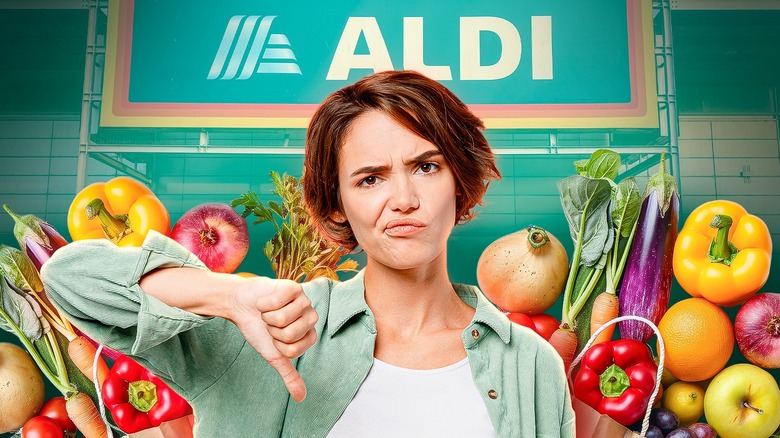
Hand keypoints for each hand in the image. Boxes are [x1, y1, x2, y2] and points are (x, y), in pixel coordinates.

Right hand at [231, 277, 317, 401]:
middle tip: (270, 323)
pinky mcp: (293, 287)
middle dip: (271, 330)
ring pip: (283, 318)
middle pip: (289, 334)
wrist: (242, 306)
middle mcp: (311, 317)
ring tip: (268, 311)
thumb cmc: (259, 329)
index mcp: (309, 335)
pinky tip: (266, 301)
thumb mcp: (274, 355)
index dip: (276, 345)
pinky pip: (277, 302)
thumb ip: (289, 375)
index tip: (273, 337)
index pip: (293, 350)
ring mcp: (304, 301)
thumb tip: (301, 398)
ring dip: (268, 316)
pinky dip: (264, 303)